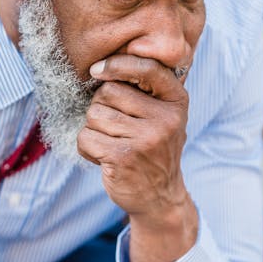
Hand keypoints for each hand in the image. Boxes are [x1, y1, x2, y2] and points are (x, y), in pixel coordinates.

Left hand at [78, 55, 197, 261]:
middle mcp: (165, 118)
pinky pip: (86, 137)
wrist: (160, 197)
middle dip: (102, 108)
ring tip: (112, 143)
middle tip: (115, 128)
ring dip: (94, 130)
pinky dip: (87, 148)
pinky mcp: (123, 157)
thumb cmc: (154, 149)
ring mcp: (146, 139)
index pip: (146, 68)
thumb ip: (146, 89)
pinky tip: (104, 157)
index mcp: (176, 101)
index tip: (97, 70)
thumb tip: (104, 64)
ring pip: (94, 115)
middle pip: (108, 92)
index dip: (117, 65)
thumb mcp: (164, 116)